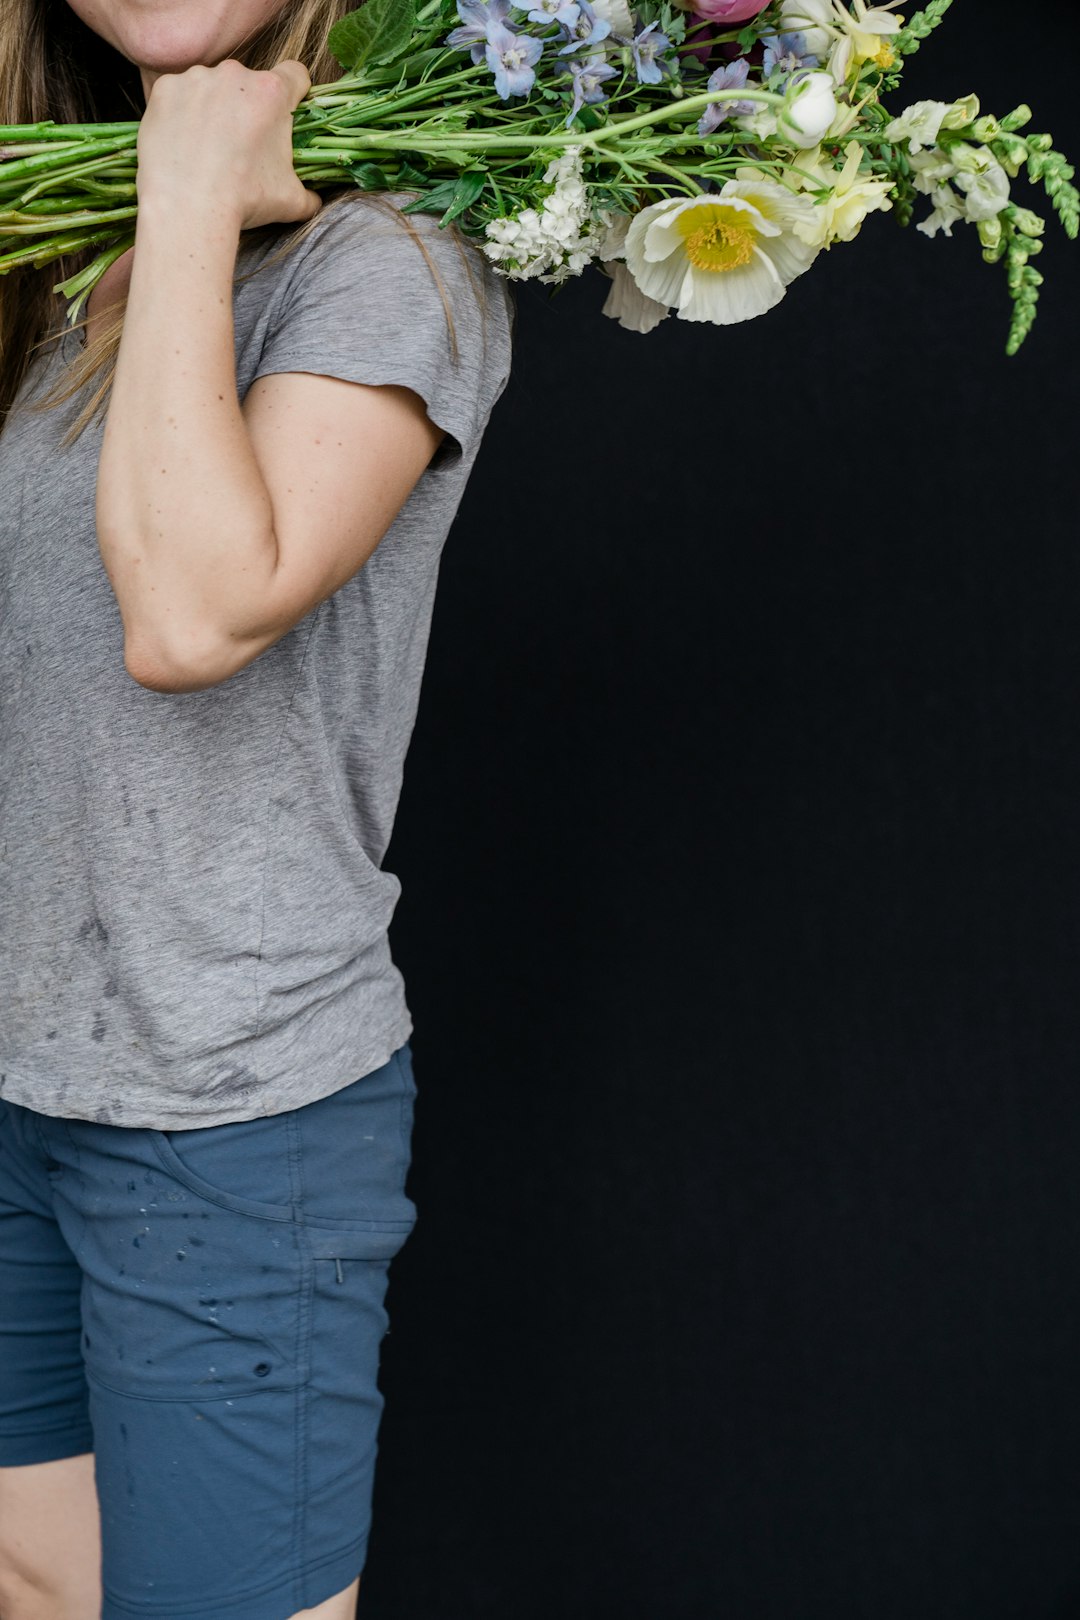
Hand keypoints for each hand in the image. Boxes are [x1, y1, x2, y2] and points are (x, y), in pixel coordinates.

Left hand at [136, 58, 322, 231]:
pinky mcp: (165, 89)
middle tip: (240, 145)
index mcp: (272, 93)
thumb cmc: (244, 202)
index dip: (295, 94)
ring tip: (206, 147)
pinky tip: (182, 143)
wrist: (188, 208)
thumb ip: (309, 194)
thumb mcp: (290, 201)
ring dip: (214, 108)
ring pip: (212, 87)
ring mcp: (196, 78)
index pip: (295, 75)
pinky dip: (181, 114)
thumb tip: (314, 200)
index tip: (287, 113)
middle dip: (249, 107)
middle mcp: (235, 75)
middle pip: (249, 83)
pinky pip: (179, 95)